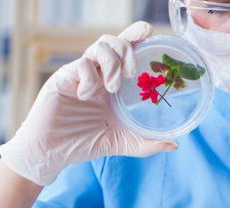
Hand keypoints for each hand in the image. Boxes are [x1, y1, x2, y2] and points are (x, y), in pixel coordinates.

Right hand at [0, 21, 177, 185]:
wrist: (53, 153)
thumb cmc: (85, 143)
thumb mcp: (123, 143)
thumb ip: (148, 143)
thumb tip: (175, 144)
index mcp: (112, 83)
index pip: (125, 51)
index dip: (136, 37)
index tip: (151, 33)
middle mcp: (97, 74)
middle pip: (113, 41)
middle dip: (127, 49)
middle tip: (133, 73)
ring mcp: (81, 74)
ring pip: (99, 47)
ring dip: (112, 63)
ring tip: (112, 88)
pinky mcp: (64, 78)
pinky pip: (81, 65)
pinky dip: (90, 78)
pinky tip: (87, 96)